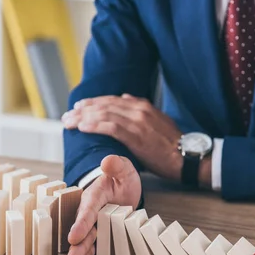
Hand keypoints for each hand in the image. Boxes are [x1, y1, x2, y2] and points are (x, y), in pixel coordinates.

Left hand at [62, 94, 183, 180]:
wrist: (188, 156)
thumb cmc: (173, 144)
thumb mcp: (158, 121)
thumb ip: (141, 111)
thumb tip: (125, 99)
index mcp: (142, 106)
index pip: (111, 100)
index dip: (93, 103)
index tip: (79, 107)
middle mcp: (138, 110)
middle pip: (104, 105)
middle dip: (82, 110)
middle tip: (67, 115)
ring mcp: (137, 122)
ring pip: (104, 114)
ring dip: (83, 117)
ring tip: (69, 122)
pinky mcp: (136, 136)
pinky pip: (110, 127)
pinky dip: (94, 125)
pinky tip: (83, 127)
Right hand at [65, 155, 140, 254]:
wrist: (124, 189)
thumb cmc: (122, 179)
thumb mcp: (123, 169)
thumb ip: (116, 165)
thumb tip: (108, 160)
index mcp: (94, 197)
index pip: (87, 210)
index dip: (81, 224)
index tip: (74, 237)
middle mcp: (91, 214)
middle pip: (84, 231)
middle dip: (78, 247)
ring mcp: (96, 227)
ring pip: (87, 244)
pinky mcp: (101, 237)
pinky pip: (94, 251)